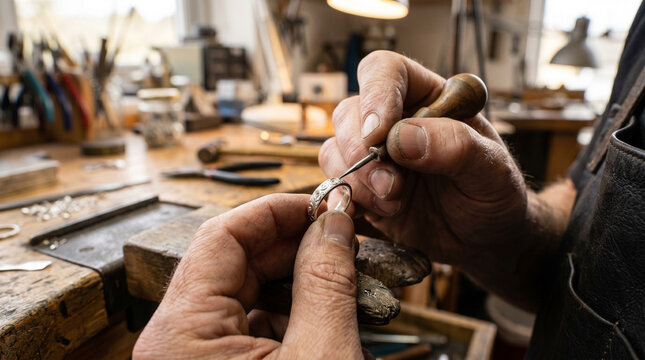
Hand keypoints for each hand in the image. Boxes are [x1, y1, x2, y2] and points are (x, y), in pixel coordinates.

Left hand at [133, 194, 365, 358]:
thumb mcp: (320, 356)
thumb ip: (326, 283)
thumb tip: (334, 224)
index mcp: (181, 335)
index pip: (221, 236)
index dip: (276, 211)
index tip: (321, 203)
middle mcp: (178, 342)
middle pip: (236, 263)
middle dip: (296, 247)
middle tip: (342, 237)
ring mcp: (197, 357)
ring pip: (249, 294)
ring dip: (302, 284)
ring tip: (346, 281)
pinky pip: (253, 326)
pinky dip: (294, 318)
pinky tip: (331, 318)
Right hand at [319, 50, 527, 271]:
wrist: (485, 239)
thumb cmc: (494, 194)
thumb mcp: (492, 169)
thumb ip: (456, 147)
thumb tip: (402, 137)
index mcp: (427, 98)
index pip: (386, 71)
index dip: (376, 95)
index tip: (379, 135)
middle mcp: (394, 121)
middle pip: (349, 111)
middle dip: (361, 152)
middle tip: (391, 186)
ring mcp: (374, 155)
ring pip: (335, 148)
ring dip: (356, 179)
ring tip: (393, 205)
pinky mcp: (362, 188)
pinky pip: (334, 184)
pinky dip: (345, 199)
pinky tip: (375, 213)